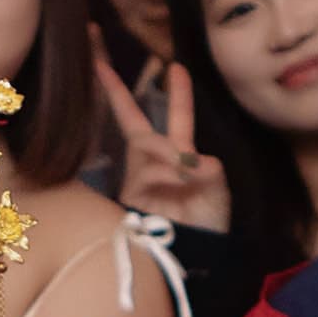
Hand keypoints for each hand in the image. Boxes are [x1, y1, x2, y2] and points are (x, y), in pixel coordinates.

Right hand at [101, 46, 224, 226]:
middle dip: (116, 91)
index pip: (176, 117)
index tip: (175, 67)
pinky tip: (177, 182)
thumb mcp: (218, 192)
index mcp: (179, 155)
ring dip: (168, 153)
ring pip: (147, 145)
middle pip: (133, 121)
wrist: (196, 255)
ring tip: (188, 175)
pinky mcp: (129, 194)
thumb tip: (193, 159)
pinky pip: (145, 172)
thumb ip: (209, 171)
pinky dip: (165, 173)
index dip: (177, 93)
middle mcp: (154, 160)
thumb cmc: (208, 223)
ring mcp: (138, 176)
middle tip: (99, 61)